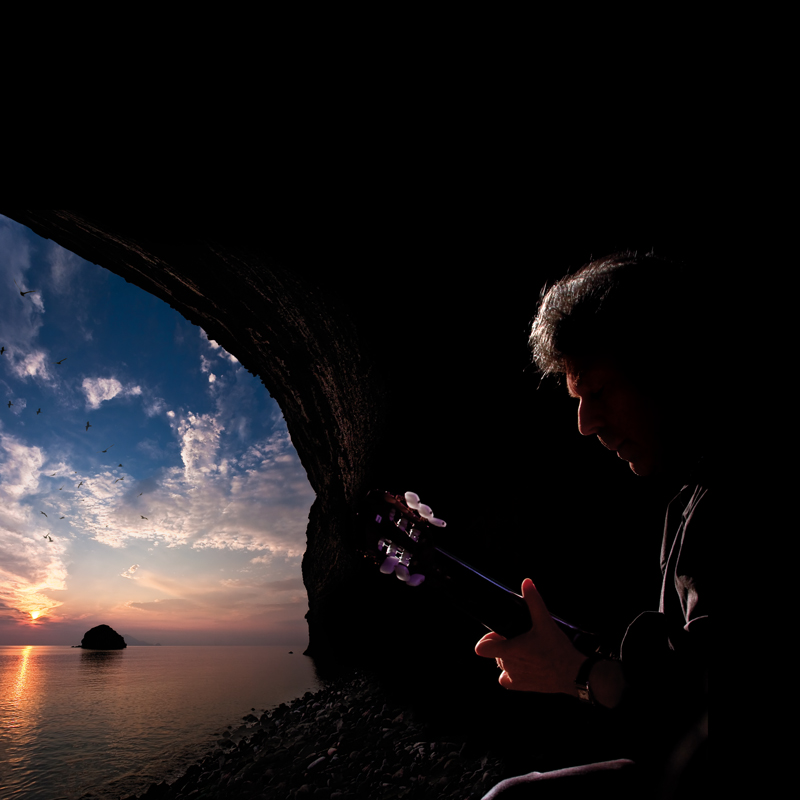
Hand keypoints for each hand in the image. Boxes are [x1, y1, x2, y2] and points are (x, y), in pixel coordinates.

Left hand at [474, 578, 585, 694]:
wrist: (573, 673)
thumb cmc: (558, 649)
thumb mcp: (545, 621)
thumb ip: (533, 601)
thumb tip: (526, 582)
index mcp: (510, 650)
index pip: (482, 647)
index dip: (488, 638)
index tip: (500, 633)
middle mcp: (508, 665)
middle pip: (495, 653)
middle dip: (504, 644)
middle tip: (521, 639)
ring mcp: (514, 677)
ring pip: (502, 664)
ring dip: (509, 658)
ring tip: (525, 651)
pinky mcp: (521, 686)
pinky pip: (506, 680)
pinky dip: (511, 673)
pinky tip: (524, 666)